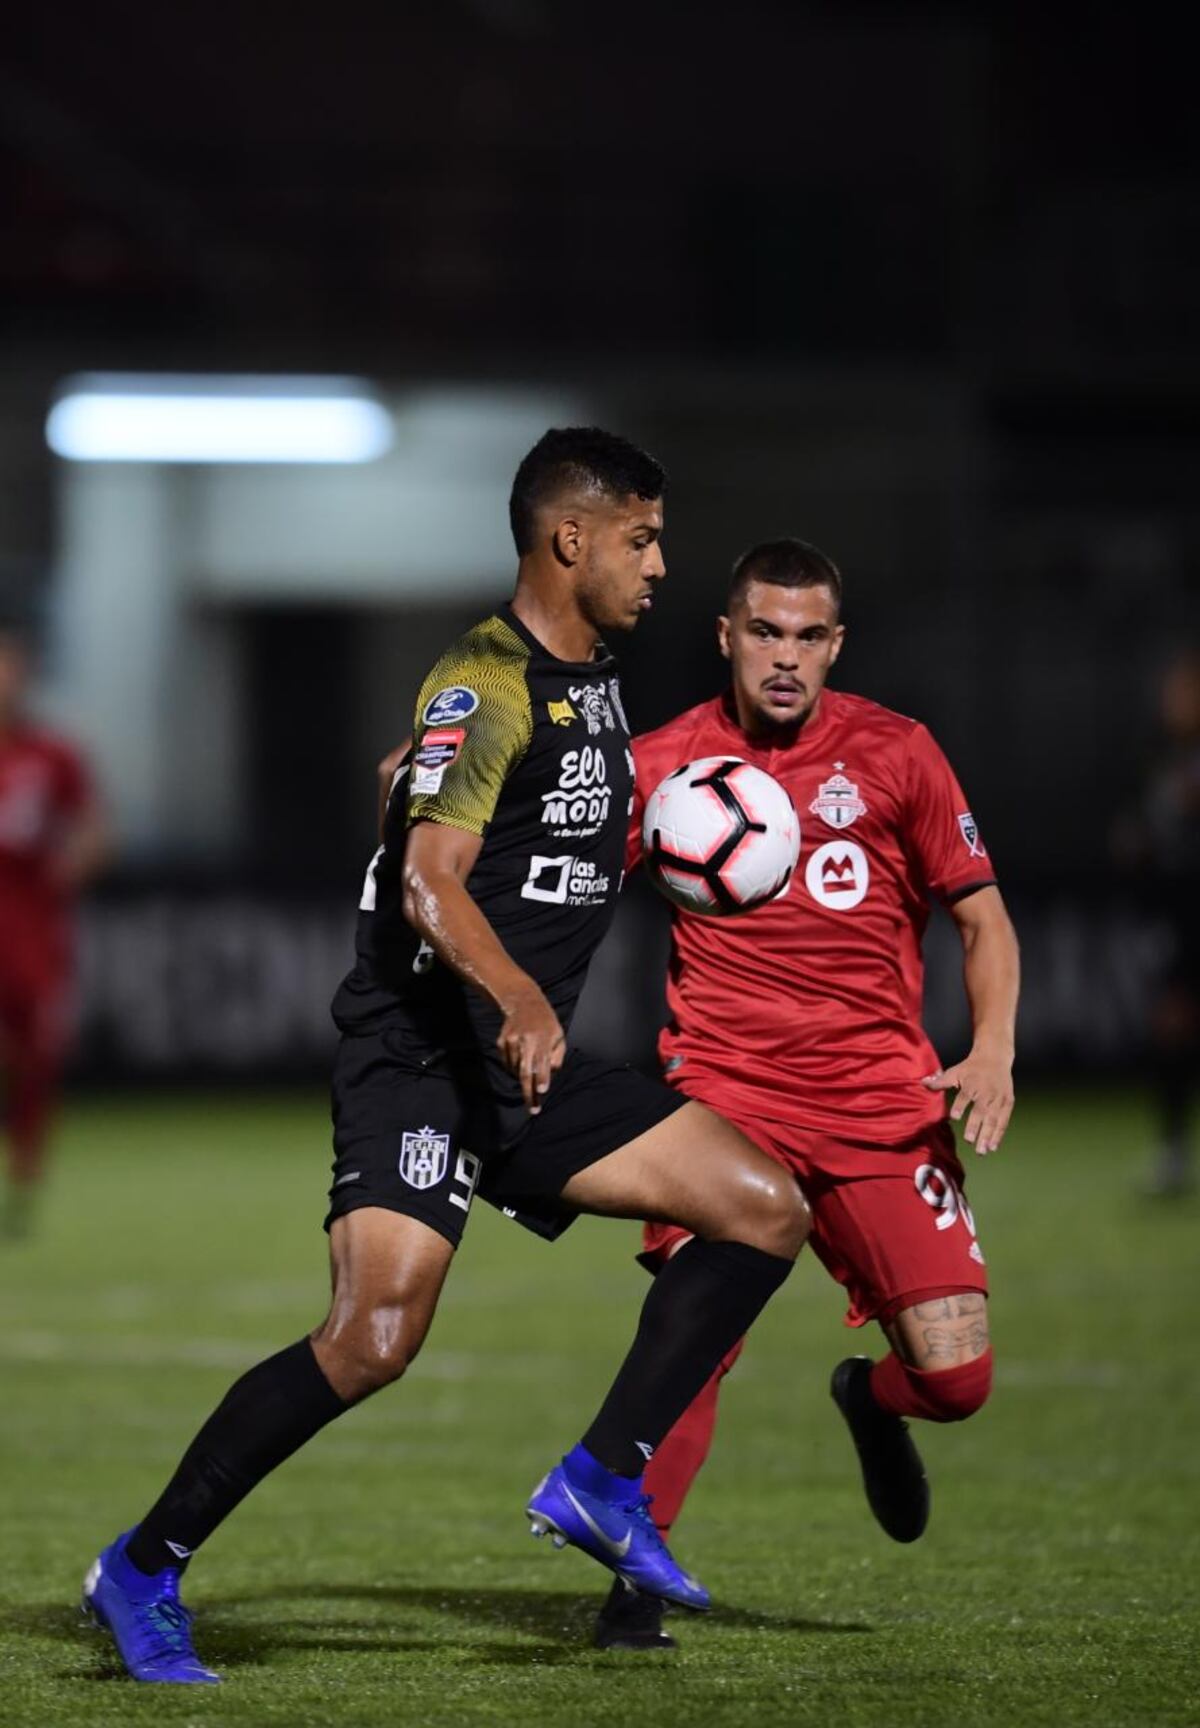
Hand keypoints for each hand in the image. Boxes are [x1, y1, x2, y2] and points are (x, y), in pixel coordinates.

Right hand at [497, 988, 565, 1113]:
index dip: (542, 1077)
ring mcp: (512, 1041)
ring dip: (523, 1078)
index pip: (542, 1062)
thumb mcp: (559, 1036)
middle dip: (529, 1092)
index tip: (542, 1091)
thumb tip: (549, 1075)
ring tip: (530, 1071)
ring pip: (516, 1070)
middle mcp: (526, 1040)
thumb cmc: (546, 1023)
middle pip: (526, 1072)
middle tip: (532, 1109)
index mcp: (543, 1039)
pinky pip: (508, 1063)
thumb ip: (557, 1056)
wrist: (523, 1003)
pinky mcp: (501, 1042)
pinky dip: (514, 1067)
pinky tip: (520, 1058)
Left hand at [922, 1048, 1013, 1154]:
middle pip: (981, 1111)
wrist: (995, 1058)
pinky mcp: (1008, 1103)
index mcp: (972, 1083)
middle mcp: (986, 1092)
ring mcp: (998, 1099)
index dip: (960, 1105)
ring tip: (982, 1151)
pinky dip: (999, 1134)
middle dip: (975, 1126)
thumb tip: (922, 1082)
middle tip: (969, 1141)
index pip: (965, 1095)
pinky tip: (993, 1147)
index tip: (955, 1117)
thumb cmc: (971, 1067)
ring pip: (994, 1119)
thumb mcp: (955, 1071)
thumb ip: (940, 1081)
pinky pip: (1004, 1121)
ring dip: (988, 1136)